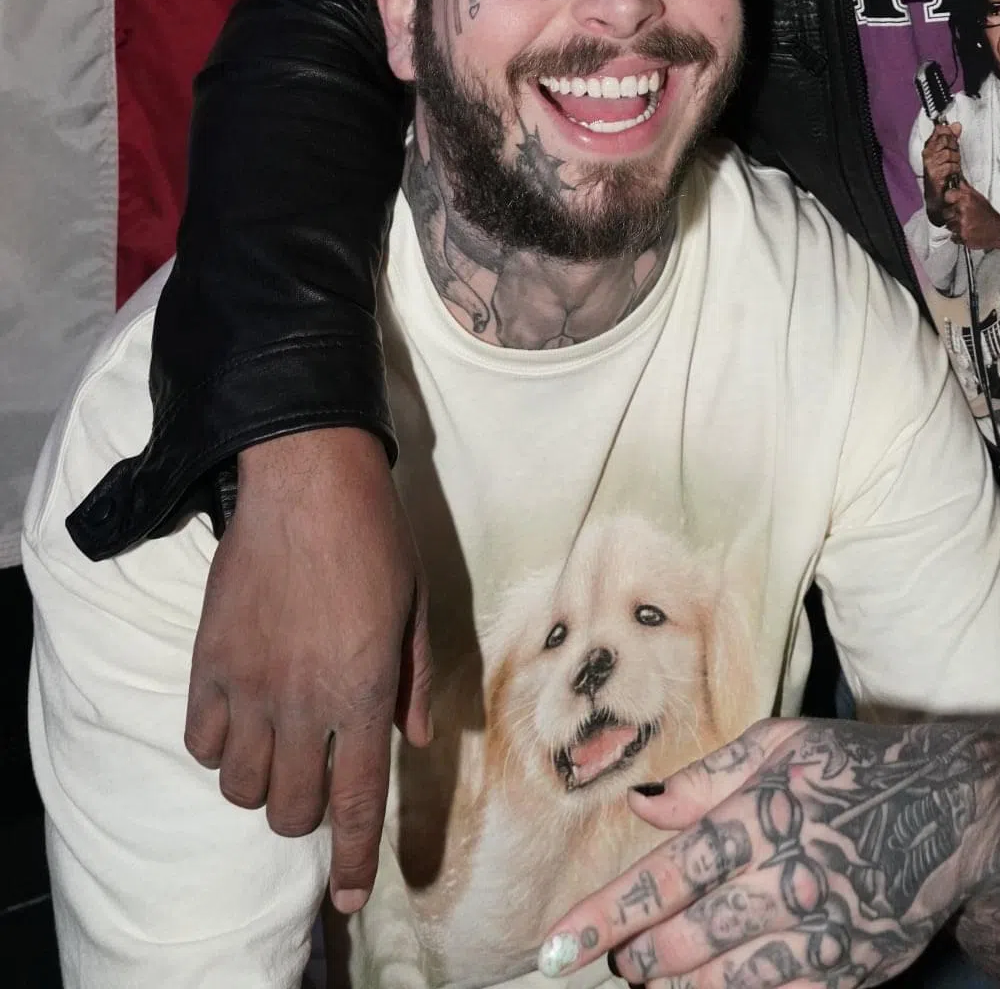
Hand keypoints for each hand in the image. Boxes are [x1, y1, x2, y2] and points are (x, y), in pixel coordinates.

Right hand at [183, 427, 431, 912]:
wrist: (306, 479)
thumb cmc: (374, 536)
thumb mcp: (416, 607)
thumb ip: (414, 681)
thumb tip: (418, 740)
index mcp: (363, 692)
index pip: (356, 802)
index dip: (352, 860)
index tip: (349, 897)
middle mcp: (303, 703)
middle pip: (292, 810)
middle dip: (306, 815)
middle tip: (316, 782)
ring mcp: (250, 686)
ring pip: (243, 788)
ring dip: (263, 783)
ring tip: (279, 747)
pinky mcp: (209, 663)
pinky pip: (203, 742)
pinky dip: (221, 746)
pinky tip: (241, 719)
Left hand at [537, 719, 998, 988]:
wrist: (956, 813)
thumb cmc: (856, 769)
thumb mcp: (785, 745)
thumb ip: (710, 776)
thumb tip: (640, 803)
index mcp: (763, 815)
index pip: (668, 873)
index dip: (609, 913)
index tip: (558, 945)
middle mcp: (788, 877)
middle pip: (689, 936)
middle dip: (635, 957)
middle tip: (607, 961)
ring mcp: (821, 931)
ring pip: (726, 979)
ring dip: (676, 984)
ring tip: (647, 976)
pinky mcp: (849, 969)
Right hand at [921, 125, 962, 219]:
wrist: (941, 195)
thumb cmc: (944, 173)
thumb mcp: (950, 152)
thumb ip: (952, 138)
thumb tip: (956, 125)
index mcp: (930, 146)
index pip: (940, 130)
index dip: (949, 133)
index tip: (953, 138)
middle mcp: (928, 154)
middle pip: (945, 140)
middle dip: (954, 148)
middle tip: (953, 157)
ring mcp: (930, 164)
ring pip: (948, 153)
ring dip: (954, 161)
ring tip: (952, 167)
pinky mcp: (934, 174)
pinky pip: (949, 166)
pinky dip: (953, 170)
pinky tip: (951, 174)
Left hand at [941, 182, 999, 255]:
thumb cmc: (989, 215)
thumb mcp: (979, 197)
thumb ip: (966, 188)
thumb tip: (958, 181)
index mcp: (967, 199)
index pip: (947, 195)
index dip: (949, 198)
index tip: (951, 201)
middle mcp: (963, 211)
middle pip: (945, 212)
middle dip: (951, 214)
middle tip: (960, 215)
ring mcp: (962, 225)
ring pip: (948, 225)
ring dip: (954, 225)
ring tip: (965, 223)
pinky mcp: (963, 237)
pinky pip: (953, 236)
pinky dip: (958, 235)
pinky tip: (966, 231)